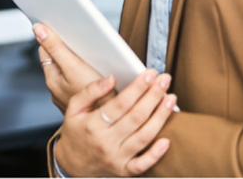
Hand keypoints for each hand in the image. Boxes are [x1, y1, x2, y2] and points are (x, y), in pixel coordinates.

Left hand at [34, 23, 102, 111]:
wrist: (117, 124)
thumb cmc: (97, 98)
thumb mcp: (75, 68)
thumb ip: (56, 48)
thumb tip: (37, 29)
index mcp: (53, 80)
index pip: (46, 50)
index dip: (52, 36)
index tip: (58, 23)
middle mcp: (59, 89)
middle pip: (60, 59)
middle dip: (68, 46)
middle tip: (79, 34)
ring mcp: (73, 95)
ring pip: (73, 69)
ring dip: (80, 58)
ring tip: (93, 49)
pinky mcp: (87, 99)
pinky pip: (84, 79)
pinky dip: (90, 71)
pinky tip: (101, 67)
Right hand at [51, 71, 175, 175]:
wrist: (72, 164)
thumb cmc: (75, 132)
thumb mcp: (74, 109)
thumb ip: (90, 92)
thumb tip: (111, 78)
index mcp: (92, 124)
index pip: (120, 103)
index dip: (137, 87)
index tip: (149, 74)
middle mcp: (106, 142)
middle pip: (136, 117)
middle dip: (153, 96)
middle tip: (165, 80)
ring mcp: (116, 158)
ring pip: (144, 137)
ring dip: (161, 117)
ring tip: (171, 99)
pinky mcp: (124, 170)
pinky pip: (143, 164)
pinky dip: (156, 153)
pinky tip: (167, 139)